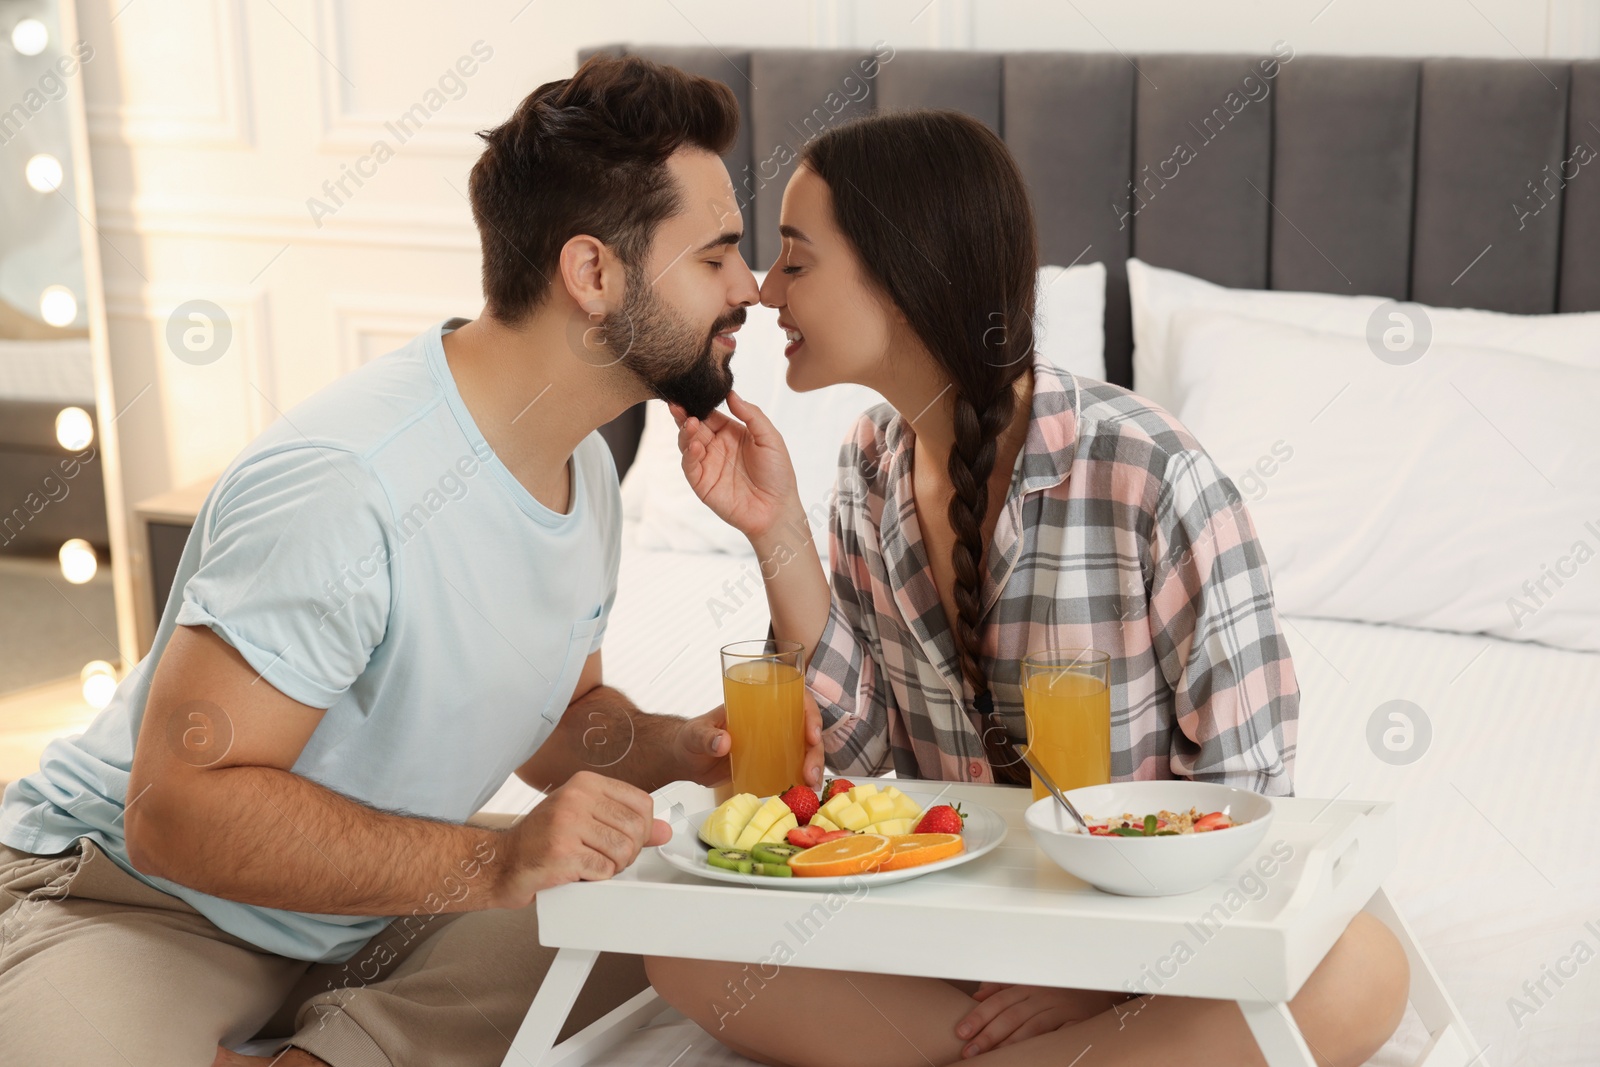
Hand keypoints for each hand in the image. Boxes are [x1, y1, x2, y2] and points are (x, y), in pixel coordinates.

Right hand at [491, 771, 670, 907]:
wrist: (502, 862)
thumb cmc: (541, 840)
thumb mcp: (586, 819)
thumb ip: (626, 823)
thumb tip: (664, 830)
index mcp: (585, 784)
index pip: (642, 804)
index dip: (642, 829)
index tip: (626, 838)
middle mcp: (576, 798)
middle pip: (636, 829)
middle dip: (628, 852)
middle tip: (606, 858)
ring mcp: (567, 824)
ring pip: (623, 851)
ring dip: (613, 867)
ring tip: (592, 865)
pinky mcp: (562, 853)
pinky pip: (604, 871)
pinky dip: (596, 879)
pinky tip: (578, 873)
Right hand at [672, 391, 800, 541]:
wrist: (777, 509)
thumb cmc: (778, 474)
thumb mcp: (770, 438)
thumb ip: (751, 415)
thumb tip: (731, 394)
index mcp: (731, 433)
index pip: (709, 414)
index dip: (699, 404)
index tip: (691, 392)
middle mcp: (716, 447)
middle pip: (694, 426)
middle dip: (684, 415)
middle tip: (677, 405)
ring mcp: (708, 465)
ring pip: (687, 444)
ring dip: (685, 432)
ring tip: (691, 424)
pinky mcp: (702, 483)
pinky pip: (690, 466)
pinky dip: (689, 455)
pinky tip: (695, 445)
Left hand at [676, 695, 824, 789]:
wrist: (685, 759)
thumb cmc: (690, 737)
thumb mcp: (695, 734)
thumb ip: (706, 737)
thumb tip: (723, 742)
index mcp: (756, 704)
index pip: (793, 700)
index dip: (810, 714)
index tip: (812, 735)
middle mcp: (770, 721)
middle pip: (805, 728)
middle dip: (815, 750)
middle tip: (811, 772)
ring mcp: (771, 743)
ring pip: (804, 748)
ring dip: (813, 766)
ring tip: (811, 785)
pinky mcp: (768, 763)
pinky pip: (792, 766)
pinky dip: (801, 778)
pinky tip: (806, 791)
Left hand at [954, 983, 1125, 1056]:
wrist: (1099, 984)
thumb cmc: (1059, 986)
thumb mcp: (1030, 981)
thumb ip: (1002, 987)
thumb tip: (977, 996)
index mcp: (1027, 985)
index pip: (997, 1001)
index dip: (978, 1016)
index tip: (961, 1032)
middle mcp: (1042, 995)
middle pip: (1010, 1016)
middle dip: (988, 1035)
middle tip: (969, 1051)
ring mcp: (1060, 1009)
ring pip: (1031, 1028)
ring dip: (1009, 1044)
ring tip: (993, 1058)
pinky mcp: (1076, 1022)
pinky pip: (1057, 1035)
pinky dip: (1043, 1044)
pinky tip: (1029, 1056)